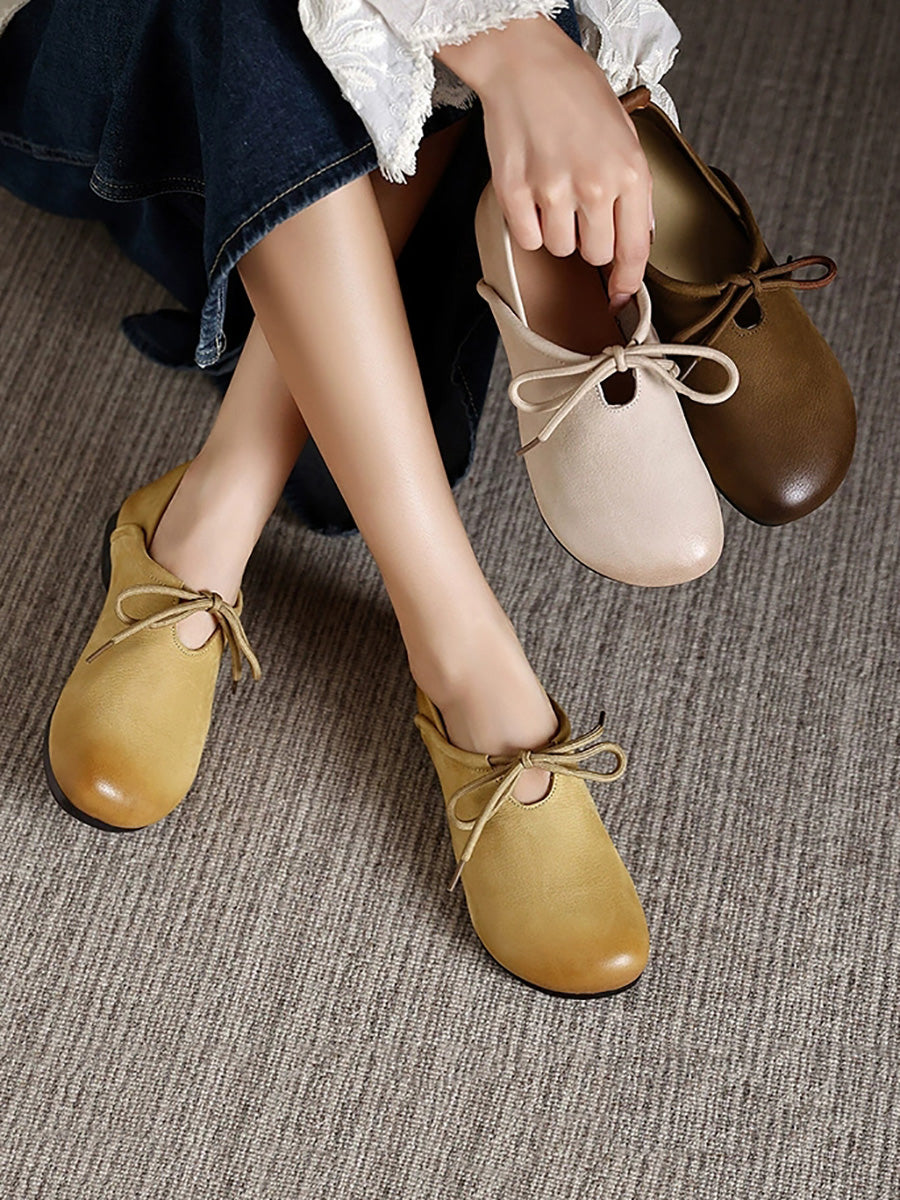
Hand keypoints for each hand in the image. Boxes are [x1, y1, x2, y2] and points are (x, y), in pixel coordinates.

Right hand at [434, 16, 652, 310]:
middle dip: (588, 241)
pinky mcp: (515, 191)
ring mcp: (553, 190)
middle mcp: (595, 184)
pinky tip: (530, 194)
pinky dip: (527, 226)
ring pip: (559, 249)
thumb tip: (638, 235)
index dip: (627, 283)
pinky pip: (526, 239)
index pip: (635, 250)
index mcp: (630, 171)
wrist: (525, 62)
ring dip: (556, 231)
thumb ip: (634, 188)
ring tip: (553, 191)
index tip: (619, 296)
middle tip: (578, 210)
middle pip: (594, 255)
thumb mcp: (625, 134)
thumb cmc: (575, 92)